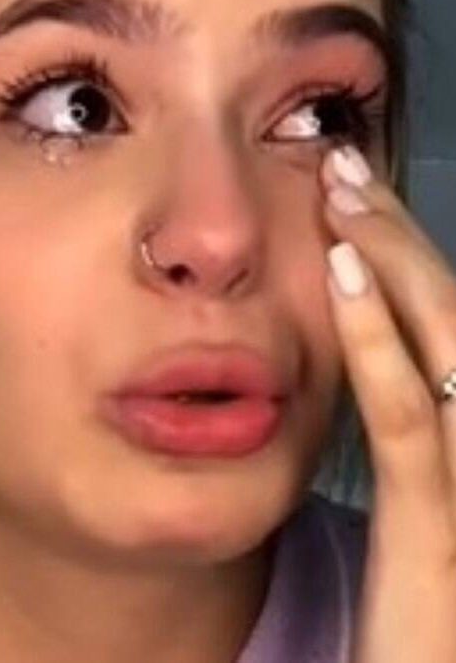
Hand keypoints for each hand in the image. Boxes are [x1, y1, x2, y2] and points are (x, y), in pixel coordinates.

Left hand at [321, 145, 455, 662]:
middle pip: (453, 312)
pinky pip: (408, 420)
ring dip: (391, 257)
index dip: (409, 252)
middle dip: (401, 232)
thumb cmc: (427, 615)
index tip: (359, 203)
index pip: (450, 323)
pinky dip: (375, 341)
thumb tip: (381, 344)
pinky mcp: (438, 532)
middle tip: (347, 168)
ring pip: (442, 342)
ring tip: (343, 193)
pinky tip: (338, 277)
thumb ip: (414, 434)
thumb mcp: (428, 508)